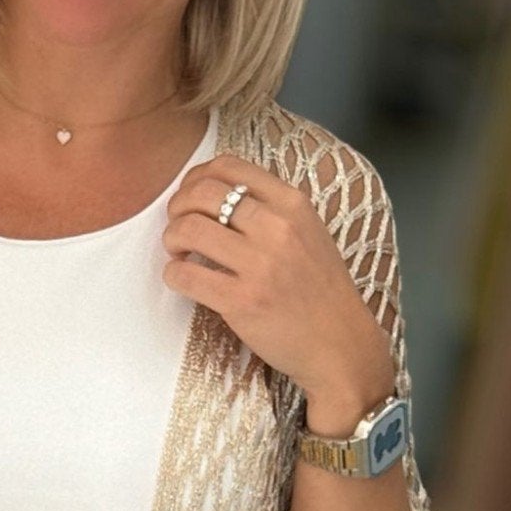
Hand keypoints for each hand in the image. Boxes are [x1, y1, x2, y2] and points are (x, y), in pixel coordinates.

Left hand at [160, 157, 394, 411]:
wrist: (339, 344)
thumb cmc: (319, 290)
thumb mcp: (308, 231)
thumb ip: (270, 208)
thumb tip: (217, 194)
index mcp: (292, 203)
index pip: (228, 166)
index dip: (196, 177)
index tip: (190, 196)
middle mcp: (276, 227)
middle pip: (203, 194)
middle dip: (178, 207)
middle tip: (177, 225)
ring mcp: (258, 265)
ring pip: (188, 230)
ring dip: (171, 239)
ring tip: (178, 253)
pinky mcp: (241, 302)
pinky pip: (185, 276)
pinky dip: (173, 274)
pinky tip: (181, 278)